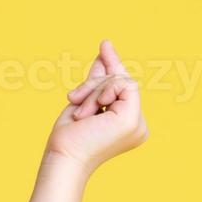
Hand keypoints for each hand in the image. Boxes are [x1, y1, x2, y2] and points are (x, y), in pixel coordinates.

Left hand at [45, 39, 149, 175]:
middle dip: (95, 81)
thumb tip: (104, 54)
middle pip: (121, 81)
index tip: (104, 44)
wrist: (64, 157)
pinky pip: (123, 85)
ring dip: (93, 91)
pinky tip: (93, 108)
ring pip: (120, 81)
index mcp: (127, 123)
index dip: (113, 64)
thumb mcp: (84, 101)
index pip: (122, 87)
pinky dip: (102, 91)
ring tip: (78, 113)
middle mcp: (137, 125)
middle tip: (73, 97)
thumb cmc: (68, 137)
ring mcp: (137, 124)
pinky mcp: (132, 120)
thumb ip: (97, 81)